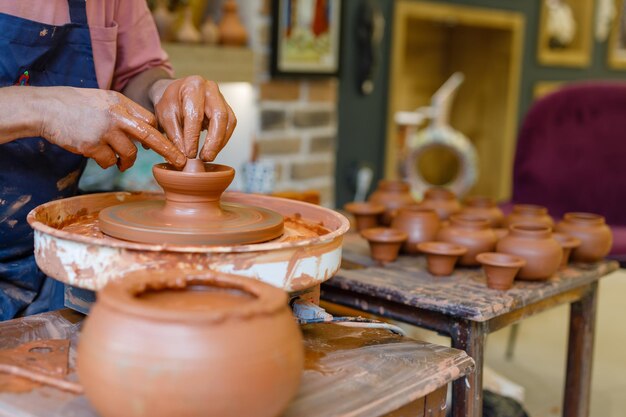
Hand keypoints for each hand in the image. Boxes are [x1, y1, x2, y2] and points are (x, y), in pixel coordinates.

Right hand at [39, 87, 185, 170]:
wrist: (45, 108)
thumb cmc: (76, 105)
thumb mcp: (103, 100)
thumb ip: (125, 113)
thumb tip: (145, 137)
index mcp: (120, 102)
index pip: (149, 120)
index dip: (158, 134)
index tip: (167, 145)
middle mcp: (115, 115)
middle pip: (149, 136)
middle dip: (167, 150)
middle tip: (179, 161)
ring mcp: (103, 131)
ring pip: (128, 154)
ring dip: (126, 161)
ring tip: (120, 162)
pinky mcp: (91, 145)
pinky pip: (109, 162)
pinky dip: (107, 163)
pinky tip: (98, 156)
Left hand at [149, 76, 236, 160]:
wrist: (177, 94)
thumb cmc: (171, 103)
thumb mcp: (165, 117)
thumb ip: (175, 135)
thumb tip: (185, 156)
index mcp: (193, 86)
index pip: (195, 114)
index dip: (193, 137)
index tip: (189, 154)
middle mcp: (211, 89)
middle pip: (219, 116)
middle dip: (214, 140)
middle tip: (206, 157)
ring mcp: (221, 98)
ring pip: (229, 121)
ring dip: (220, 142)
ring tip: (209, 156)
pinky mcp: (226, 107)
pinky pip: (230, 125)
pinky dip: (223, 139)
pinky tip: (213, 149)